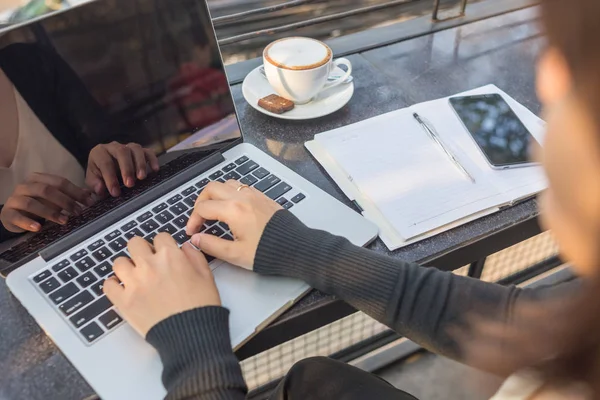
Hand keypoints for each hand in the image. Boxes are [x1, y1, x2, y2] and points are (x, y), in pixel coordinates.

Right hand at [1, 173, 93, 232]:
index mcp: (38, 178)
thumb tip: (90, 195)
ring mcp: (14, 199)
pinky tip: (38, 228)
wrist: (13, 215)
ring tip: (64, 221)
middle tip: (78, 212)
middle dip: (65, 201)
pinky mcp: (7, 213)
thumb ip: (70, 195)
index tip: (89, 202)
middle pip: (46, 190)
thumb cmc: (38, 205)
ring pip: (31, 203)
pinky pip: (16, 216)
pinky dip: (28, 222)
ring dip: (50, 212)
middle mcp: (24, 186)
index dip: (76, 191)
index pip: (59, 182)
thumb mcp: (54, 199)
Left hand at [86, 142, 158, 196]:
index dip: (110, 178)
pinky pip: (148, 151)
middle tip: (130, 184)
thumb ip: (94, 185)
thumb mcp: (93, 182)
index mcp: (99, 152)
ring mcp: (128, 147)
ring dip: (140, 164)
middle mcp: (113, 147)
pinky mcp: (140, 151)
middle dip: (127, 169)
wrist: (106, 171)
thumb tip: (100, 188)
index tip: (115, 192)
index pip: (105, 163)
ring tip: (141, 178)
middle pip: (122, 152)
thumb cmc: (100, 176)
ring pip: (136, 149)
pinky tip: (154, 170)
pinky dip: (152, 160)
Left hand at [103, 234, 220, 337]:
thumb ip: (195, 256)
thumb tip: (185, 247)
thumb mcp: (207, 276)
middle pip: (135, 243)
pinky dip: (114, 285)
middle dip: (141, 249)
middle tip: (146, 260)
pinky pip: (108, 285)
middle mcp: (149, 266)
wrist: (190, 334)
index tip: (163, 251)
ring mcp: (134, 283)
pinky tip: (122, 288)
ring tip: (133, 275)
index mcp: (171, 257)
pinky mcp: (123, 301)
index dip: (163, 244)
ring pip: (119, 262)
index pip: (160, 237)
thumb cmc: (201, 307)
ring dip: (126, 266)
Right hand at [185, 181, 281, 269]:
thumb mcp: (235, 254)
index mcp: (233, 210)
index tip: (192, 232)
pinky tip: (231, 208)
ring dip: (216, 194)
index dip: (192, 220)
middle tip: (199, 218)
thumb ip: (212, 245)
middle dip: (200, 202)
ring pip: (227, 184)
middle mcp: (242, 197)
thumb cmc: (268, 252)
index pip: (203, 207)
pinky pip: (241, 187)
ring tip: (213, 211)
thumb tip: (196, 239)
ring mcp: (254, 195)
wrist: (296, 247)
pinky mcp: (263, 198)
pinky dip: (230, 193)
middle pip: (212, 188)